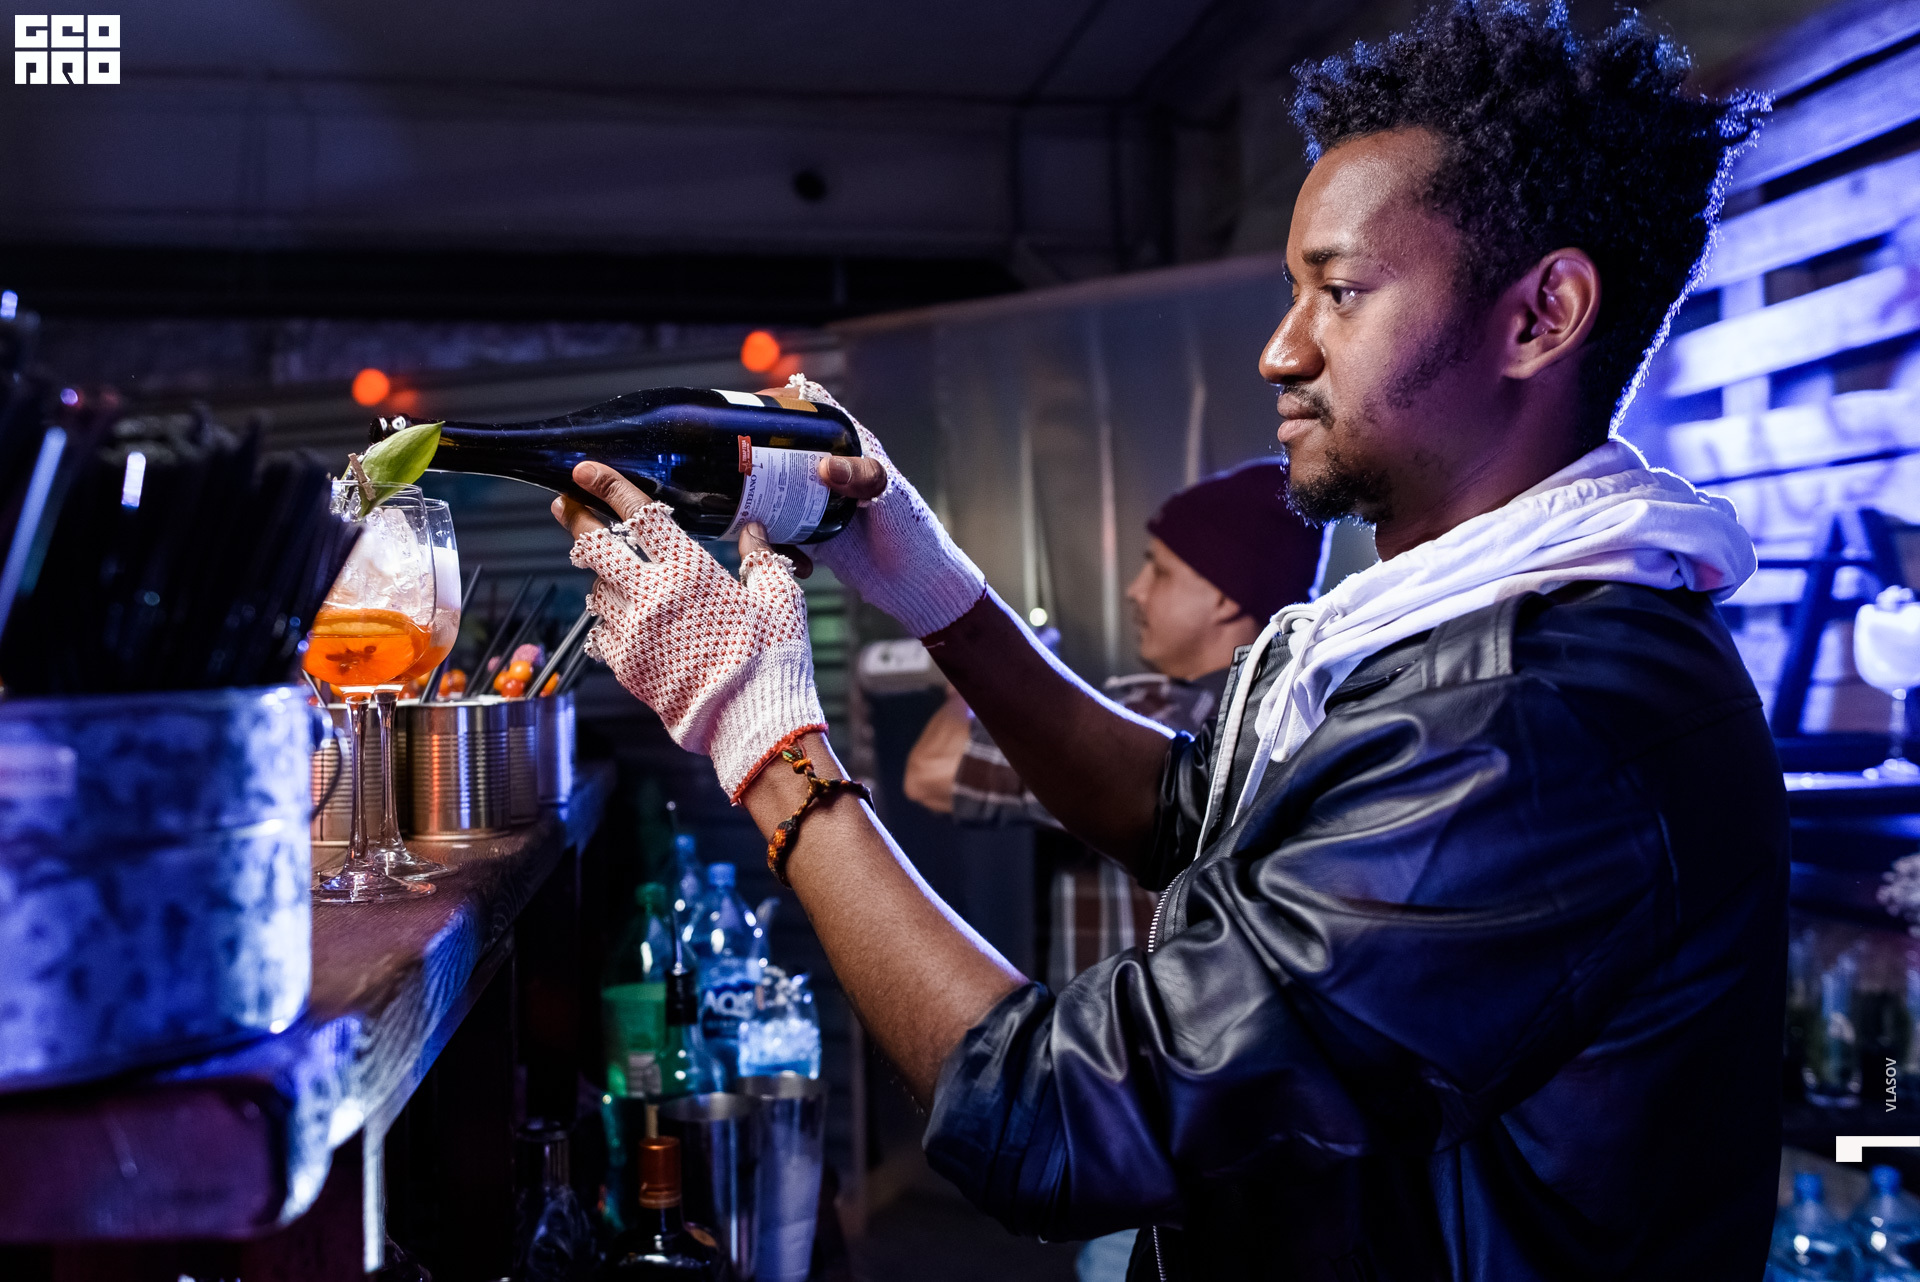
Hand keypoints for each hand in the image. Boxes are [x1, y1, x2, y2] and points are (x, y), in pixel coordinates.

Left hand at [553, 462, 825, 800]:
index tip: (585, 471)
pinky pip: (600, 633)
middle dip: (575, 519)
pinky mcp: (626, 667)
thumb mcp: (779, 597)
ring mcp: (632, 633)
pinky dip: (606, 620)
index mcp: (689, 570)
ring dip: (600, 577)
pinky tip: (621, 619)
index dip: (607, 486)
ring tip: (614, 574)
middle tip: (566, 505)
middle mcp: (651, 596)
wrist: (752, 720)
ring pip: (595, 591)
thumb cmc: (772, 657)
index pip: (638, 514)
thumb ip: (760, 558)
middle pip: (593, 547)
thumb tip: (752, 531)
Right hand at [766, 376, 985, 637]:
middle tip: (736, 470)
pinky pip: (779, 532)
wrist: (915, 585)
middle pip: (782, 449)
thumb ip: (864, 477)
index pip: (815, 409)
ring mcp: (817, 502)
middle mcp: (830, 469)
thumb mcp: (891, 496)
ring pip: (773, 491)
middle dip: (756, 457)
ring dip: (759, 507)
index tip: (754, 407)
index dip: (785, 400)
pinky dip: (777, 545)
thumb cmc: (913, 532)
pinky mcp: (810, 534)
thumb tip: (825, 467)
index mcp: (851, 447)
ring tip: (758, 527)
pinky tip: (798, 561)